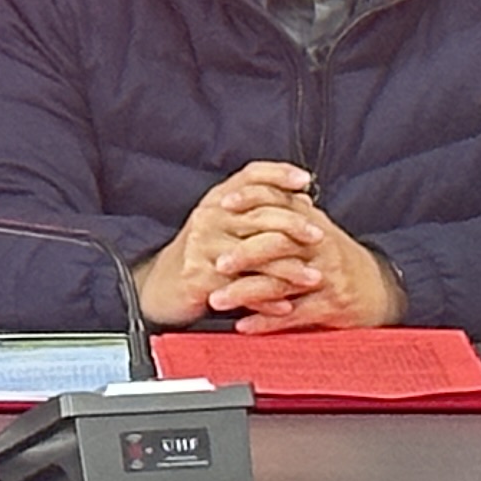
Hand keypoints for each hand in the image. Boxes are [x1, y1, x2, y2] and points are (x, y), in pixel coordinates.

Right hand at [137, 162, 333, 325]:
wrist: (161, 285)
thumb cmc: (202, 254)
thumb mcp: (225, 223)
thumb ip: (259, 209)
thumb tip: (303, 198)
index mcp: (218, 199)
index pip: (250, 175)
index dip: (279, 174)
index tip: (305, 181)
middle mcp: (209, 216)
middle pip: (259, 213)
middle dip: (294, 225)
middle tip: (320, 236)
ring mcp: (203, 245)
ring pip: (256, 253)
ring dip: (289, 268)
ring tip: (314, 278)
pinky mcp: (198, 275)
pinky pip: (242, 288)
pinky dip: (267, 299)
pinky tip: (287, 306)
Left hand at [217, 214, 406, 331]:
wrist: (381, 288)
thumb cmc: (339, 258)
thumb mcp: (317, 228)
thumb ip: (288, 209)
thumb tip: (255, 182)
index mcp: (313, 224)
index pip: (280, 203)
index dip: (251, 200)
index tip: (222, 204)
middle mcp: (321, 246)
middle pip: (278, 244)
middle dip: (244, 254)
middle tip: (216, 263)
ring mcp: (327, 277)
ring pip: (281, 283)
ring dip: (245, 292)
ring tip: (217, 300)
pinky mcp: (332, 306)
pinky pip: (294, 314)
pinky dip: (266, 321)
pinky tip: (242, 326)